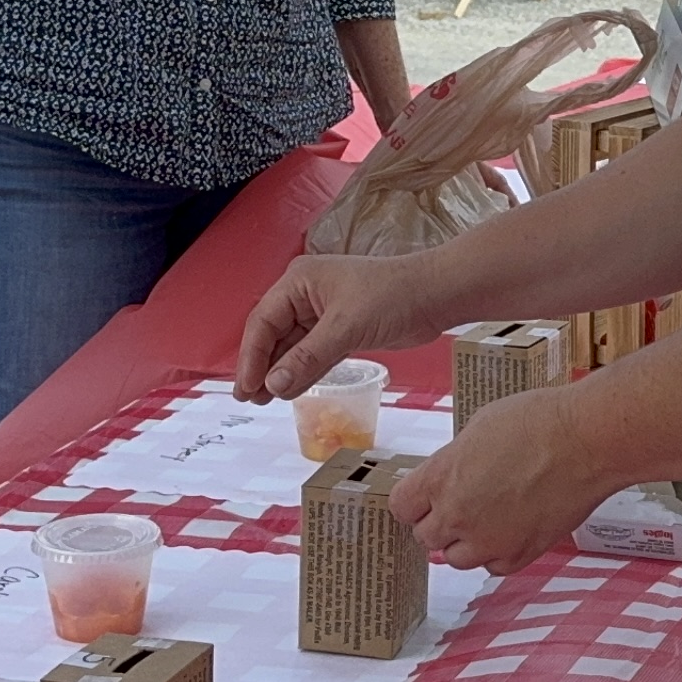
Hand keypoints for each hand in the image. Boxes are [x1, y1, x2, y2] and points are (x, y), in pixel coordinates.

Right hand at [235, 250, 455, 401]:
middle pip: (272, 334)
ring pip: (292, 346)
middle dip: (261, 367)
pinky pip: (312, 353)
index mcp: (299, 281)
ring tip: (263, 401)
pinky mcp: (341, 328)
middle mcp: (305, 294)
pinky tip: (289, 391)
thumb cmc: (392, 297)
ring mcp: (323, 312)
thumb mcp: (345, 328)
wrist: (435, 295)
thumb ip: (307, 358)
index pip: (263, 321)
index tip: (245, 388)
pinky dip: (302, 371)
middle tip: (249, 399)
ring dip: (279, 372)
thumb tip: (273, 385)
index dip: (251, 357)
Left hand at [390, 387, 617, 574]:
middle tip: (459, 506)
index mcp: (441, 478)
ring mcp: (489, 540)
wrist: (587, 441)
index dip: (413, 502)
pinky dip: (497, 553)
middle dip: (438, 522)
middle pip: (425, 537)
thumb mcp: (478, 427)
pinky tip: (510, 530)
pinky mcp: (521, 554)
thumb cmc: (538, 422)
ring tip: (487, 519)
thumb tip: (452, 477)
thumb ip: (455, 461)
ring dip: (465, 542)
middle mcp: (457, 515)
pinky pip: (494, 566)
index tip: (423, 499)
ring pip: (456, 559)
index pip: (402, 507)